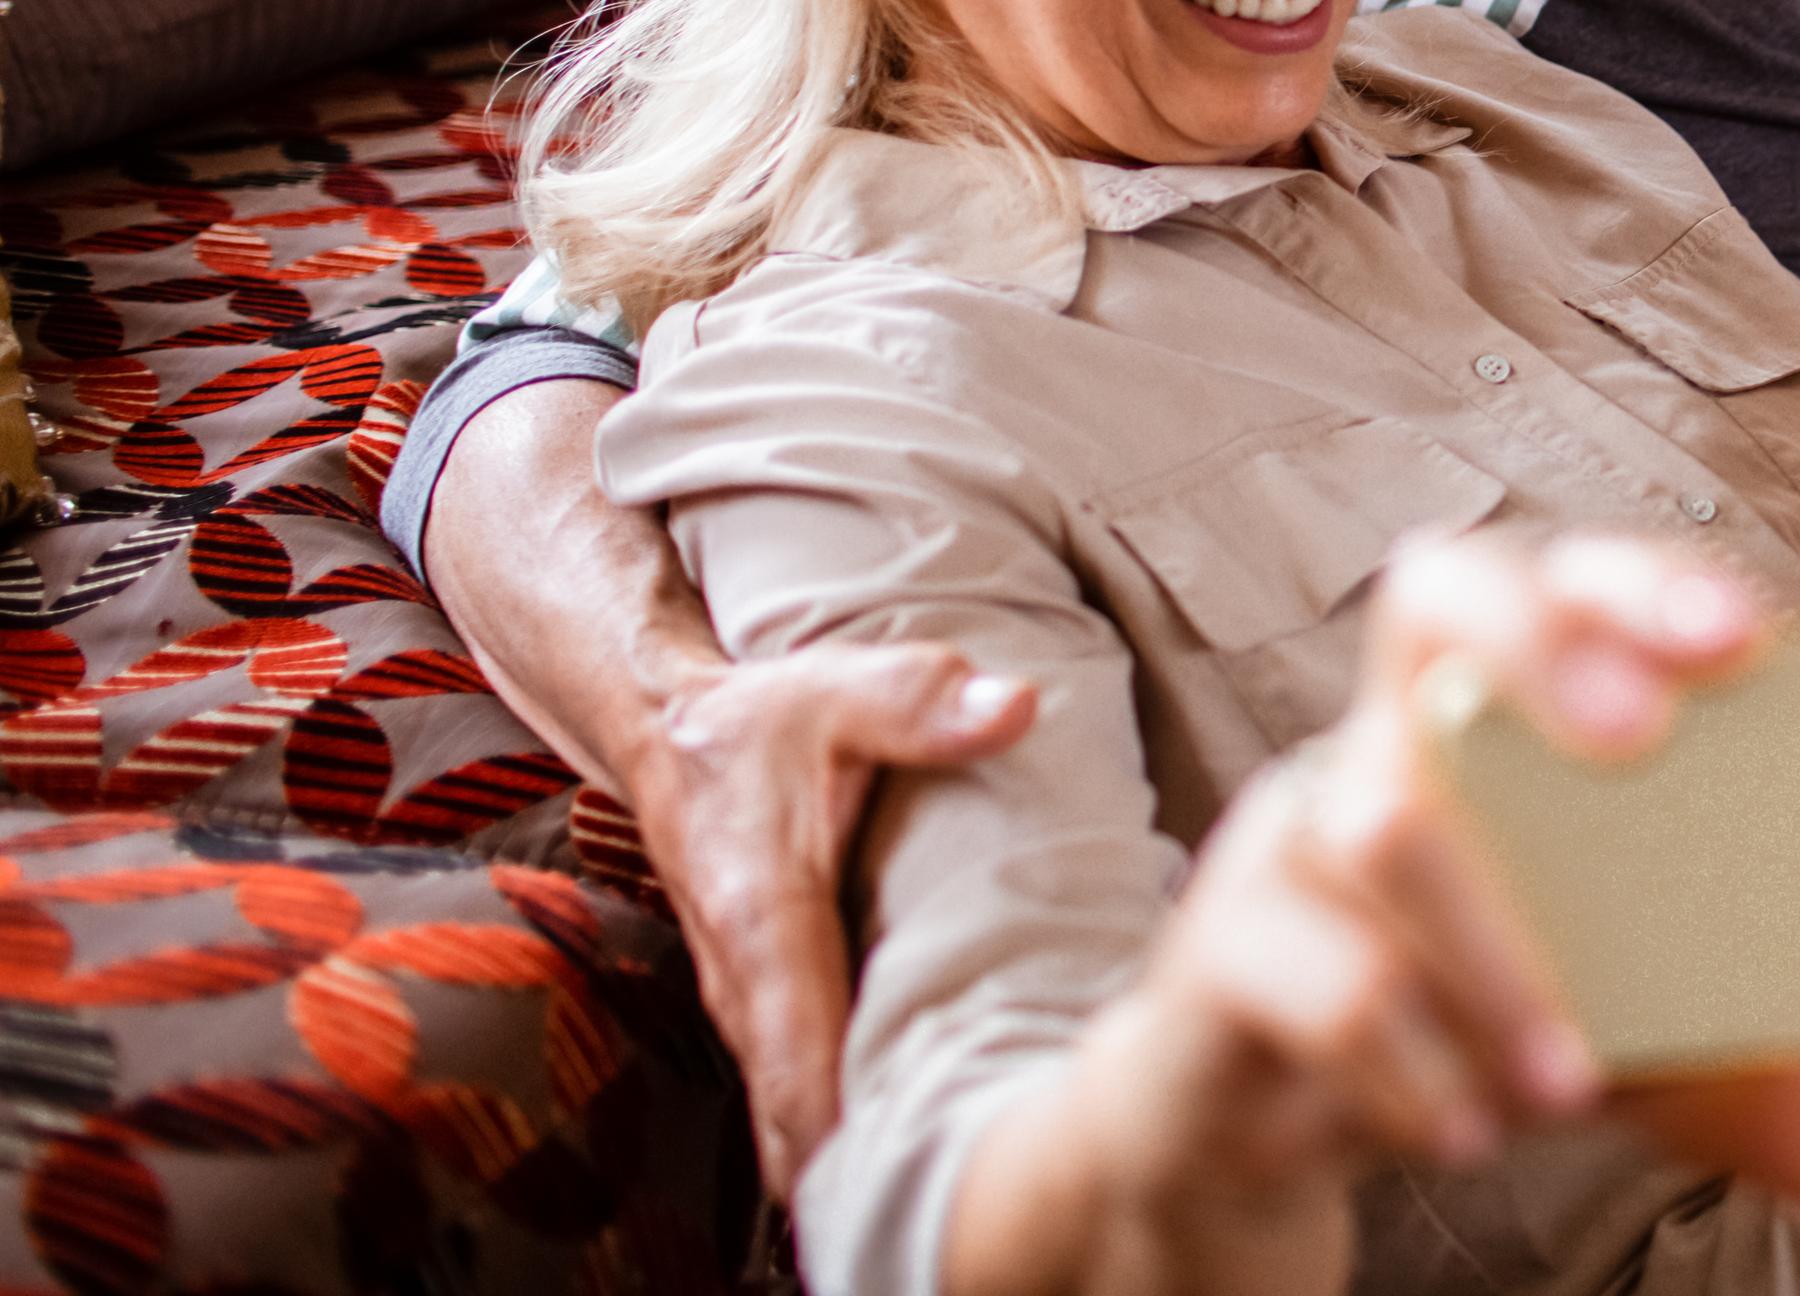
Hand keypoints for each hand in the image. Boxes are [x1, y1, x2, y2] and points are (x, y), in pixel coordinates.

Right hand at [627, 645, 1039, 1191]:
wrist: (665, 731)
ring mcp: (743, 1001)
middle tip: (942, 1231)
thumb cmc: (764, 719)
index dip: (834, 1130)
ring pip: (786, 1111)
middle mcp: (742, 979)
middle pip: (790, 1112)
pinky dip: (828, 1134)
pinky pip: (793, 1088)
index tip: (881, 1195)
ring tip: (927, 1220)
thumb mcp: (843, 690)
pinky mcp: (757, 1004)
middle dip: (849, 1176)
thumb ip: (922, 700)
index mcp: (764, 917)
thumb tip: (1012, 706)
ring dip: (840, 1164)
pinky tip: (889, 1170)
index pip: (797, 1051)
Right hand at [1044, 534, 1799, 1278]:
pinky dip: (1403, 1058)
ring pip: (1383, 824)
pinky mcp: (1221, 949)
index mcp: (1496, 714)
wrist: (1248, 1128)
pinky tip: (1463, 1129)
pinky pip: (1316, 978)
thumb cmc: (1459, 1018)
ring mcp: (1294, 829)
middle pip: (1439, 596)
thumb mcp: (1613, 1047)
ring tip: (1568, 1077)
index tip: (1744, 639)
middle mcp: (1389, 736)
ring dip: (1496, 951)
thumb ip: (1731, 1084)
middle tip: (1641, 735)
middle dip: (1543, 641)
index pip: (1564, 581)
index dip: (1642, 587)